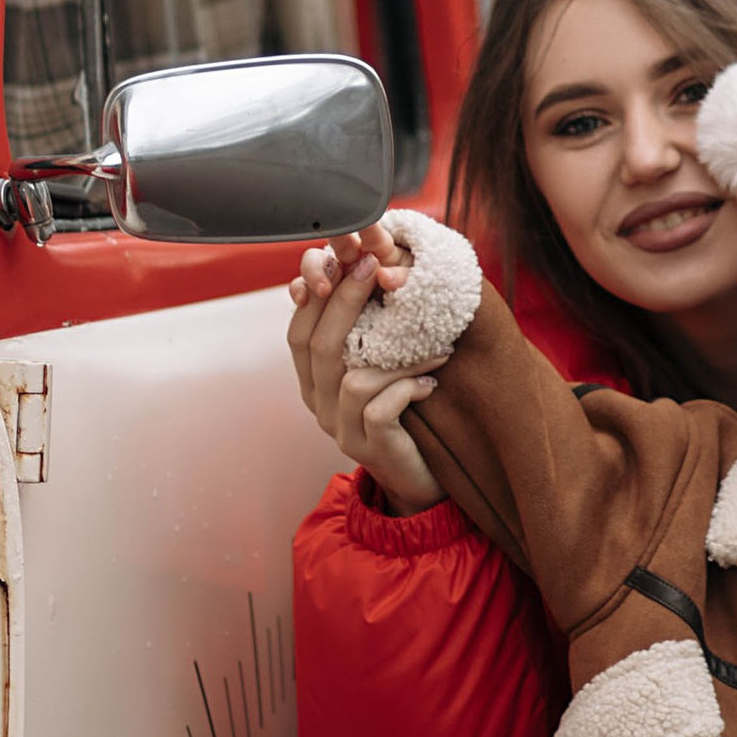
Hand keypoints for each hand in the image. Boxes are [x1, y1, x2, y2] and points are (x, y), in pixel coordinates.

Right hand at [285, 223, 445, 511]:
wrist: (417, 479)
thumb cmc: (402, 414)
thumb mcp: (379, 369)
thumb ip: (365, 334)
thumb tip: (362, 273)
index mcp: (314, 382)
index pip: (299, 332)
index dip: (316, 294)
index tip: (346, 257)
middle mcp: (318, 405)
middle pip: (321, 346)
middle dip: (347, 301)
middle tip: (379, 269)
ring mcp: (341, 430)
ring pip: (353, 379)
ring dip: (398, 355)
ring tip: (437, 344)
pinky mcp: (370, 449)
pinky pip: (381, 409)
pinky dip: (409, 388)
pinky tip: (431, 382)